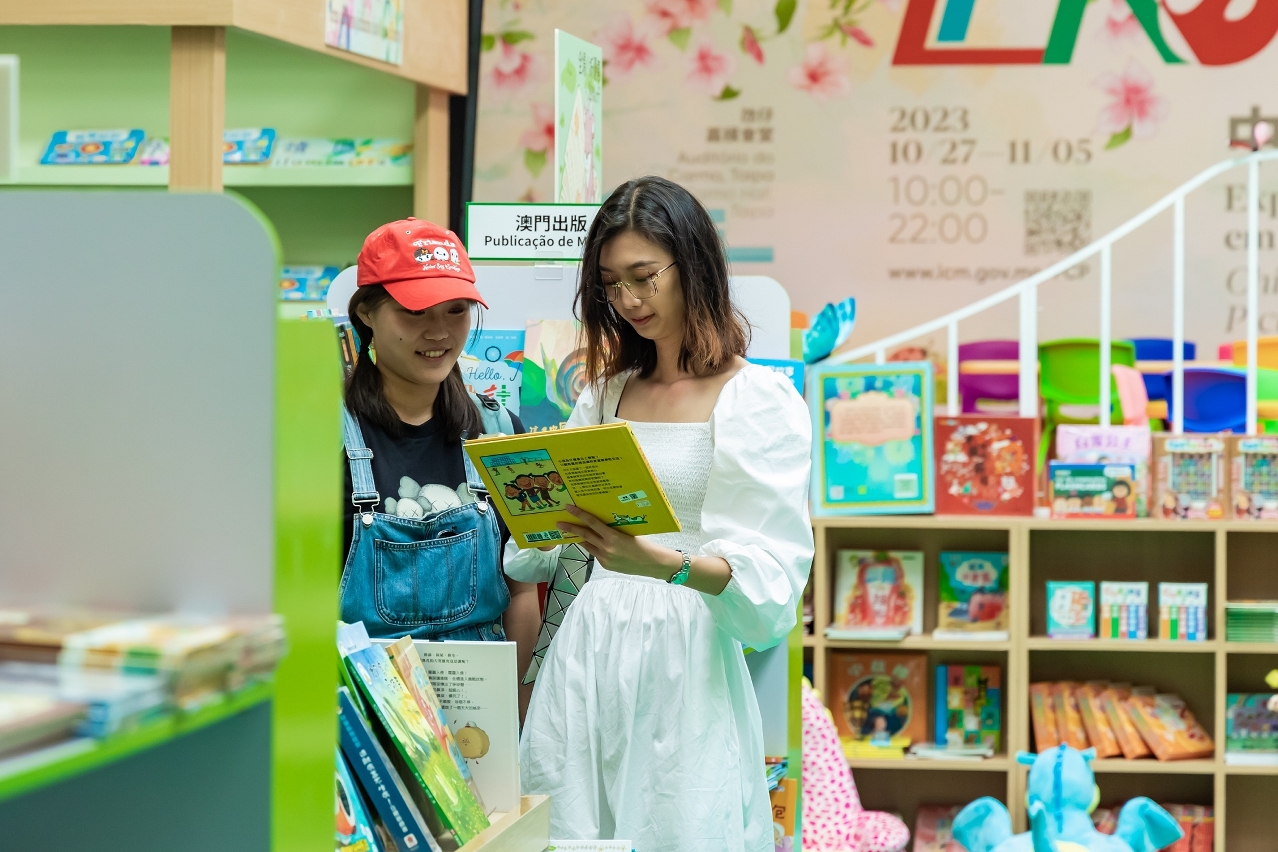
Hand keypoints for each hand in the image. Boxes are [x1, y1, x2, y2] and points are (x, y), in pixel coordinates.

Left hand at [556, 505, 680, 579]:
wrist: (652, 564)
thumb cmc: (644, 544)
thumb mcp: (628, 532)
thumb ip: (613, 529)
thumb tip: (599, 523)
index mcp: (613, 537)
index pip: (592, 523)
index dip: (579, 514)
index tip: (569, 508)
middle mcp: (606, 549)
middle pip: (584, 535)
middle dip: (571, 528)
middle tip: (559, 523)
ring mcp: (605, 559)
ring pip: (588, 545)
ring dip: (581, 538)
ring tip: (572, 532)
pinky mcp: (605, 566)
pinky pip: (595, 553)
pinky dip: (594, 546)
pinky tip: (594, 542)